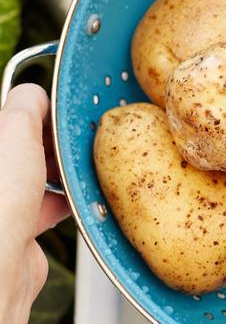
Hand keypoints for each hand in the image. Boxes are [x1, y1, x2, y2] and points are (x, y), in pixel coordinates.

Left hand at [0, 84, 69, 322]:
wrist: (3, 266)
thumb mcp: (15, 130)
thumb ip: (27, 104)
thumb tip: (37, 92)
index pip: (15, 121)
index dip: (43, 114)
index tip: (66, 113)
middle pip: (31, 148)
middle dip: (58, 143)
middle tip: (81, 139)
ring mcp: (8, 205)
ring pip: (45, 178)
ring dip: (68, 173)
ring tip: (85, 166)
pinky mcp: (26, 230)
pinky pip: (55, 206)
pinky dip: (72, 201)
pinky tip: (84, 196)